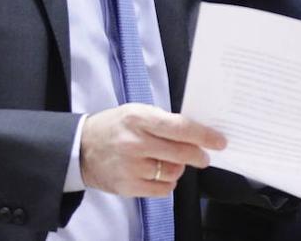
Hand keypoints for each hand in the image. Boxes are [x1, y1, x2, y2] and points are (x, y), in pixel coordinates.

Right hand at [79, 103, 226, 196]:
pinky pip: (162, 189)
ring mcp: (131, 167)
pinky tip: (160, 173)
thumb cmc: (114, 127)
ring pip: (174, 172)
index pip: (180, 128)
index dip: (203, 135)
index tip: (219, 141)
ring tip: (172, 162)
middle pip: (181, 153)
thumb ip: (163, 120)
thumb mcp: (136, 112)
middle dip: (199, 155)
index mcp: (139, 118)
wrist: (81, 148)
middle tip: (204, 156)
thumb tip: (195, 131)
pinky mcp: (128, 186)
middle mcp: (135, 143)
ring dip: (180, 168)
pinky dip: (168, 182)